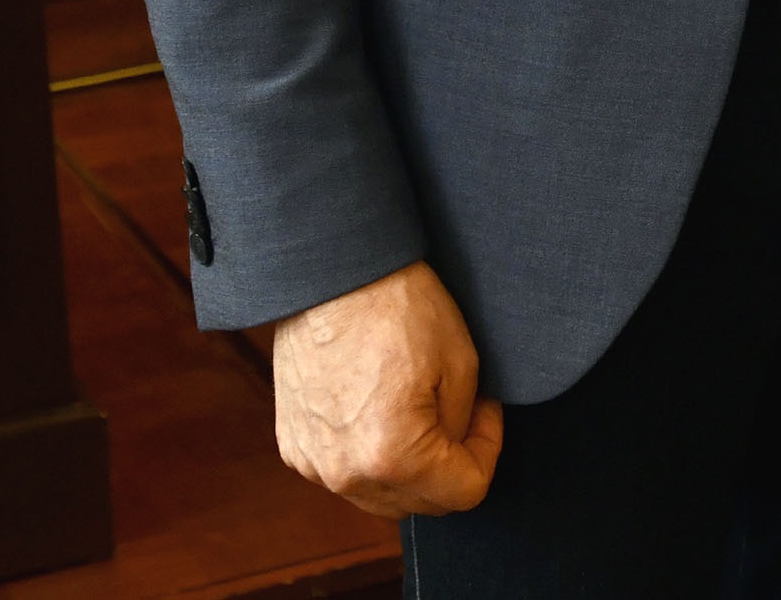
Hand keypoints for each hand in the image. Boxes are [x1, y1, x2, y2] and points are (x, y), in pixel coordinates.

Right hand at [269, 259, 504, 516]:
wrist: (332, 276)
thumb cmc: (397, 308)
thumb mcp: (461, 366)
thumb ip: (463, 427)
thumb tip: (458, 448)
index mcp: (392, 456)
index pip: (464, 492)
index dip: (487, 451)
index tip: (487, 413)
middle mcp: (346, 474)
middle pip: (422, 503)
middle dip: (450, 466)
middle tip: (460, 413)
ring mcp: (314, 464)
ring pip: (382, 497)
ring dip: (410, 470)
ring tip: (419, 411)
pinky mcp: (294, 448)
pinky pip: (346, 474)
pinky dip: (370, 458)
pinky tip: (380, 411)